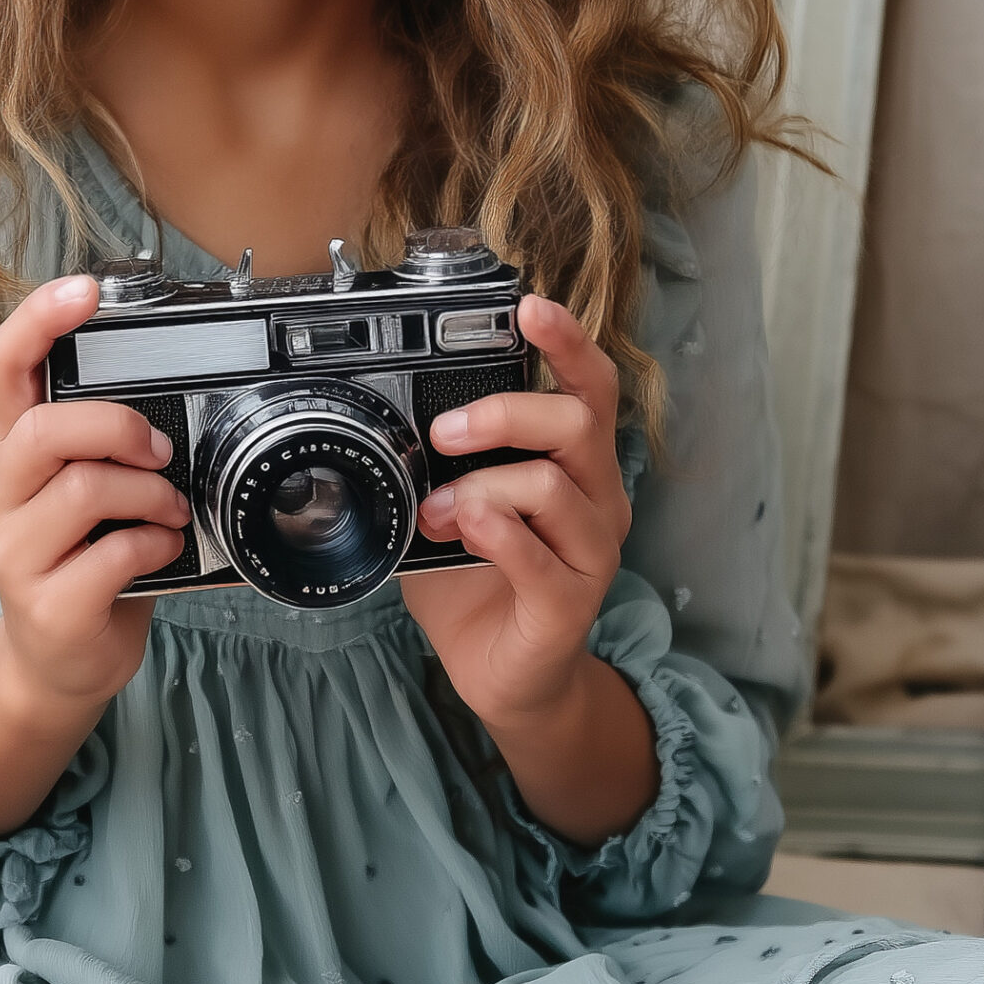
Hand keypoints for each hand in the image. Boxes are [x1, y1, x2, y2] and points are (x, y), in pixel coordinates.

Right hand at [0, 274, 190, 720]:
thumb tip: (172, 399)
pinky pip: (110, 555)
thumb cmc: (82, 560)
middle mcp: (1, 494)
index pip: (5, 366)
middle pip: (43, 428)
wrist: (58, 663)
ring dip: (148, 493)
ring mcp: (15, 552)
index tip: (85, 289)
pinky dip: (153, 545)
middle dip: (116, 427)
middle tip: (161, 450)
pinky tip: (162, 550)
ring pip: (82, 490)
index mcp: (12, 450)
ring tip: (169, 510)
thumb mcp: (85, 490)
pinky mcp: (47, 605)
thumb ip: (105, 444)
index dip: (40, 320)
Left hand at [399, 295, 632, 734]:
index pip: (588, 386)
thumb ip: (437, 464)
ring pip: (553, 486)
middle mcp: (597, 498)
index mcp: (575, 465)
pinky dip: (496, 535)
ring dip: (480, 487)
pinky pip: (541, 558)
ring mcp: (592, 552)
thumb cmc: (478, 582)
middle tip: (443, 432)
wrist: (503, 676)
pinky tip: (464, 531)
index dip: (566, 341)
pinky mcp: (572, 603)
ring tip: (435, 512)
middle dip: (505, 413)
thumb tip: (386, 418)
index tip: (528, 307)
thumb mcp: (450, 504)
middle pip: (577, 423)